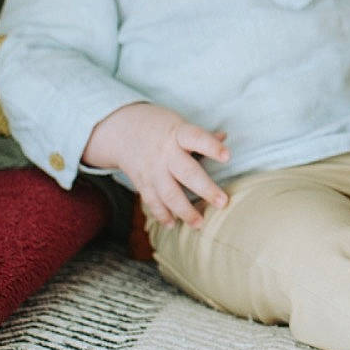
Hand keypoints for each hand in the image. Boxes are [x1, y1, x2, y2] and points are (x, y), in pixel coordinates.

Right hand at [82, 101, 230, 229]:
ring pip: (169, 193)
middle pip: (186, 173)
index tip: (227, 156)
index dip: (211, 147)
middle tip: (222, 202)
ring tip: (199, 224)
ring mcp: (152, 170)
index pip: (196, 138)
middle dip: (205, 189)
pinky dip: (161, 214)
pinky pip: (152, 201)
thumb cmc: (160, 127)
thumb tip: (225, 136)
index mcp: (177, 134)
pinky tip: (172, 224)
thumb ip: (200, 136)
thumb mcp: (179, 125)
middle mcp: (165, 153)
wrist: (122, 129)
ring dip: (184, 211)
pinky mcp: (142, 182)